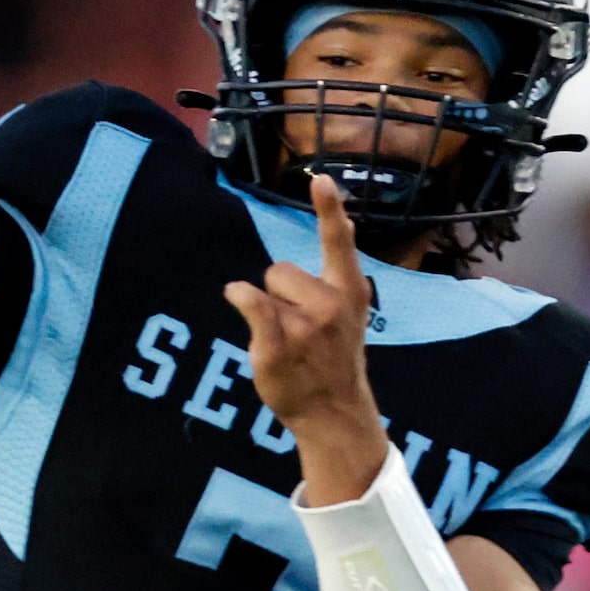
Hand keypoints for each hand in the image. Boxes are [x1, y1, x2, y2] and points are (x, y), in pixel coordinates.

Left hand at [224, 175, 389, 502]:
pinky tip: (238, 299)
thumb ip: (342, 268)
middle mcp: (331, 304)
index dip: (329, 208)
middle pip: (281, 269)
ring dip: (267, 310)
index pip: (338, 241)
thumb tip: (348, 222)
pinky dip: (240, 297)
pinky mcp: (277, 344)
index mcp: (351, 291)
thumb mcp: (350, 312)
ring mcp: (305, 326)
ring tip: (287, 342)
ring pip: (265, 289)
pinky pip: (250, 300)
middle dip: (280, 292)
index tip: (320, 178)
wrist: (333, 412)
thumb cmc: (335, 357)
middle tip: (297, 328)